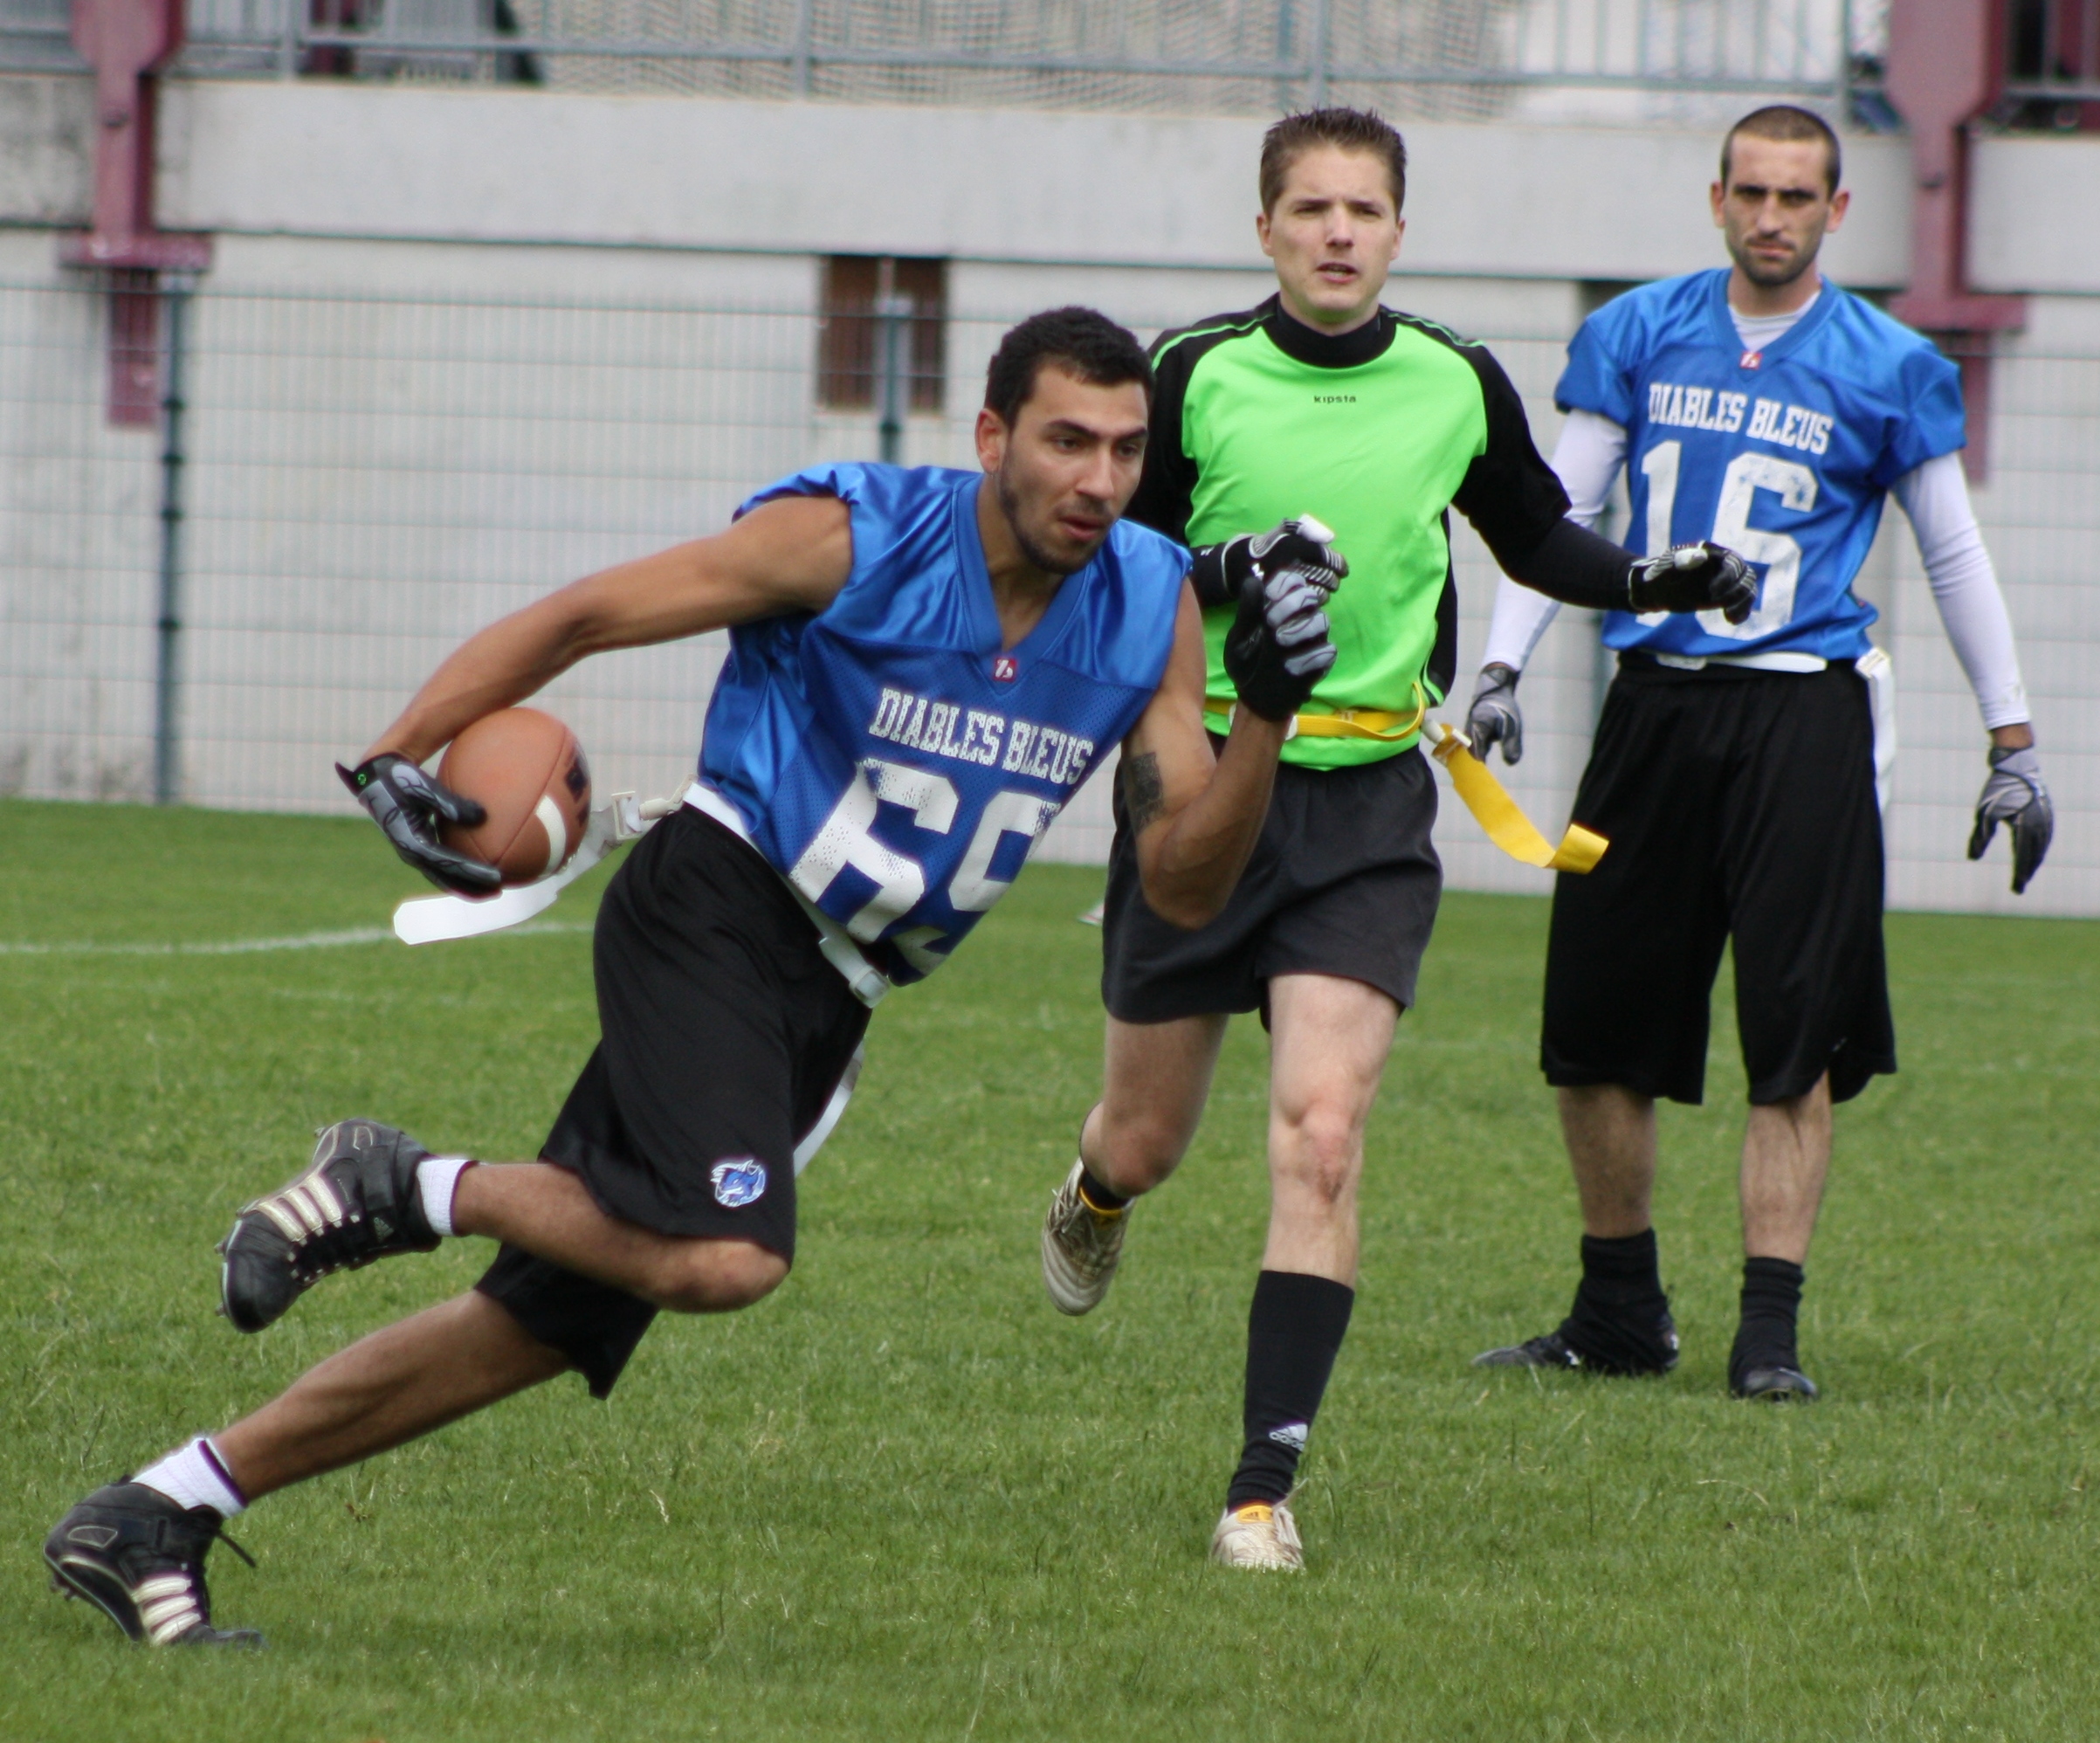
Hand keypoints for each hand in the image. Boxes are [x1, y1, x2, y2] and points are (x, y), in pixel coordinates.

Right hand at [337, 753, 502, 895]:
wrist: (375, 779)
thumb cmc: (401, 779)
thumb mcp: (423, 787)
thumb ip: (450, 803)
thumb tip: (483, 816)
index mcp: (411, 841)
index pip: (447, 863)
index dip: (472, 872)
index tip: (497, 876)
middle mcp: (410, 852)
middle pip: (444, 878)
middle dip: (471, 888)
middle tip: (499, 892)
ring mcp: (413, 851)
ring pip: (442, 875)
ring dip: (466, 884)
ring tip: (492, 889)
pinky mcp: (417, 847)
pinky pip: (440, 864)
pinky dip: (459, 871)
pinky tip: (479, 867)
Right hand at [1189, 515, 1346, 609]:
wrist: (1238, 565)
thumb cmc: (1270, 546)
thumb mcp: (1286, 530)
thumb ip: (1308, 530)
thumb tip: (1330, 537)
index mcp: (1289, 545)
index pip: (1323, 556)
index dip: (1337, 563)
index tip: (1343, 569)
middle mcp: (1283, 565)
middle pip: (1322, 576)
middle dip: (1332, 580)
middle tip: (1334, 582)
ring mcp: (1279, 587)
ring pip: (1315, 594)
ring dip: (1324, 594)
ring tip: (1324, 592)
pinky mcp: (1275, 604)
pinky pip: (1302, 609)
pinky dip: (1312, 608)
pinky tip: (1312, 605)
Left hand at [1224, 564, 1337, 721]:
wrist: (1254, 697)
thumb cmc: (1246, 663)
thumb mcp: (1239, 638)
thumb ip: (1248, 611)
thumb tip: (1253, 580)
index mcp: (1278, 607)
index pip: (1291, 581)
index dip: (1285, 583)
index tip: (1271, 595)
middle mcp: (1299, 617)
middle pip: (1309, 596)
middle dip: (1290, 606)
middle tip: (1271, 622)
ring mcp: (1313, 638)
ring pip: (1322, 620)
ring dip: (1300, 629)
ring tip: (1280, 643)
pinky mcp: (1322, 659)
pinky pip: (1326, 650)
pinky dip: (1308, 657)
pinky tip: (1291, 667)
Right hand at [1466, 663, 1523, 764]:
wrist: (1496, 687)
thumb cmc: (1504, 706)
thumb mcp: (1512, 725)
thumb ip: (1511, 744)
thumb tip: (1511, 763)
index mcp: (1477, 730)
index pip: (1476, 753)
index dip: (1480, 765)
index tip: (1485, 775)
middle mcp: (1469, 730)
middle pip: (1471, 752)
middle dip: (1478, 761)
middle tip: (1485, 772)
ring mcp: (1470, 728)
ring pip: (1473, 746)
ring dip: (1481, 752)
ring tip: (1487, 759)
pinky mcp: (1473, 726)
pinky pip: (1475, 740)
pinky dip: (1481, 745)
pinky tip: (1489, 746)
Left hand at [1627, 541, 1756, 622]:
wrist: (1656, 588)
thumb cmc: (1659, 573)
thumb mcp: (1666, 567)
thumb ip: (1681, 560)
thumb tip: (1700, 556)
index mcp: (1713, 552)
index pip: (1733, 562)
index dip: (1728, 577)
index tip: (1712, 592)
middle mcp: (1724, 564)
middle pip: (1746, 576)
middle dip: (1737, 592)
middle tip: (1719, 604)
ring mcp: (1727, 580)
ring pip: (1748, 589)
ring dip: (1743, 603)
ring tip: (1728, 616)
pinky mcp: (1726, 595)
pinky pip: (1743, 601)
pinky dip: (1742, 611)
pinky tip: (1732, 621)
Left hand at [1968, 744, 2051, 893]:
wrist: (2017, 764)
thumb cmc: (1997, 788)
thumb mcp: (1984, 813)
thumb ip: (1980, 837)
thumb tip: (1972, 858)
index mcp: (2026, 826)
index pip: (2023, 857)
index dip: (2019, 875)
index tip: (2016, 890)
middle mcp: (2040, 824)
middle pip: (2035, 855)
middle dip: (2026, 872)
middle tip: (2019, 888)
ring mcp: (2047, 817)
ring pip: (2042, 846)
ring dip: (2034, 861)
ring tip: (2026, 874)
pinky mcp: (2047, 812)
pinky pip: (2046, 836)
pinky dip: (2041, 848)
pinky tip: (2035, 853)